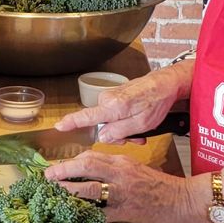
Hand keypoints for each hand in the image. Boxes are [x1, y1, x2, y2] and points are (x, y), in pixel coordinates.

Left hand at [43, 150, 182, 222]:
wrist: (177, 199)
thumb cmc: (154, 183)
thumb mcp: (132, 166)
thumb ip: (111, 165)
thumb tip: (86, 166)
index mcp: (120, 162)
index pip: (91, 156)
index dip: (70, 161)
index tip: (56, 166)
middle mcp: (119, 174)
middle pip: (87, 166)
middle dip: (64, 170)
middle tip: (48, 175)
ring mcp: (121, 194)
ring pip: (90, 189)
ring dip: (69, 191)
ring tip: (55, 193)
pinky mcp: (124, 212)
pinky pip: (100, 214)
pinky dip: (85, 214)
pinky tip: (73, 215)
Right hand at [53, 65, 190, 143]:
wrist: (165, 83)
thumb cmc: (156, 102)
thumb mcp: (141, 124)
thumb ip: (119, 131)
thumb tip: (102, 136)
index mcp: (112, 106)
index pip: (86, 116)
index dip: (71, 123)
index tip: (58, 126)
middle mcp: (107, 98)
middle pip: (101, 124)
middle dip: (116, 134)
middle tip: (135, 139)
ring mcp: (111, 95)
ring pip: (109, 120)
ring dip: (123, 128)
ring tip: (140, 132)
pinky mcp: (116, 94)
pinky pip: (115, 112)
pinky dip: (125, 119)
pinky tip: (138, 122)